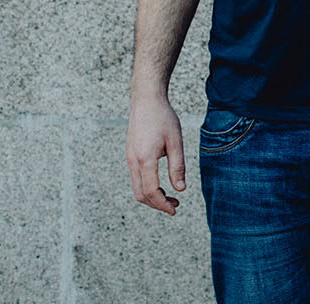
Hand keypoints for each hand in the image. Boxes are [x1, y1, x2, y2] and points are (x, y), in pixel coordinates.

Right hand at [127, 96, 186, 215]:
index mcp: (144, 159)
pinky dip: (147, 186)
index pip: (151, 191)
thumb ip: (177, 166)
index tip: (175, 209)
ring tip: (170, 197)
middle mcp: (133, 161)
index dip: (163, 204)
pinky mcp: (130, 154)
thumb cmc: (163, 118)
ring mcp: (129, 158)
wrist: (146, 100)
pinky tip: (161, 184)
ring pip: (137, 187)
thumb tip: (181, 188)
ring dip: (152, 196)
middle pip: (141, 194)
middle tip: (175, 206)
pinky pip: (136, 177)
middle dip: (157, 204)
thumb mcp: (175, 141)